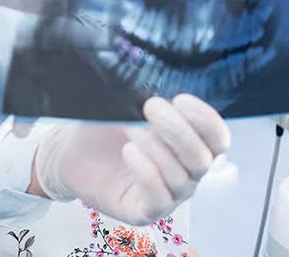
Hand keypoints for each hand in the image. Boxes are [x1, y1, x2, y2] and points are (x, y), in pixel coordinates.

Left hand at [29, 94, 230, 225]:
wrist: (70, 153)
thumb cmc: (105, 129)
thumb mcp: (125, 107)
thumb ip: (144, 96)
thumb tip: (154, 77)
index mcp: (190, 145)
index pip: (217, 138)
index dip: (206, 120)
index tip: (180, 99)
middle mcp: (186, 173)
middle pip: (203, 158)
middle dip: (178, 131)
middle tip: (150, 107)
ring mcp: (168, 195)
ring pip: (180, 176)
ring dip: (155, 147)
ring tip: (130, 128)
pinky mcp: (145, 212)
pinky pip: (158, 198)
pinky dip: (146, 172)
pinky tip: (129, 152)